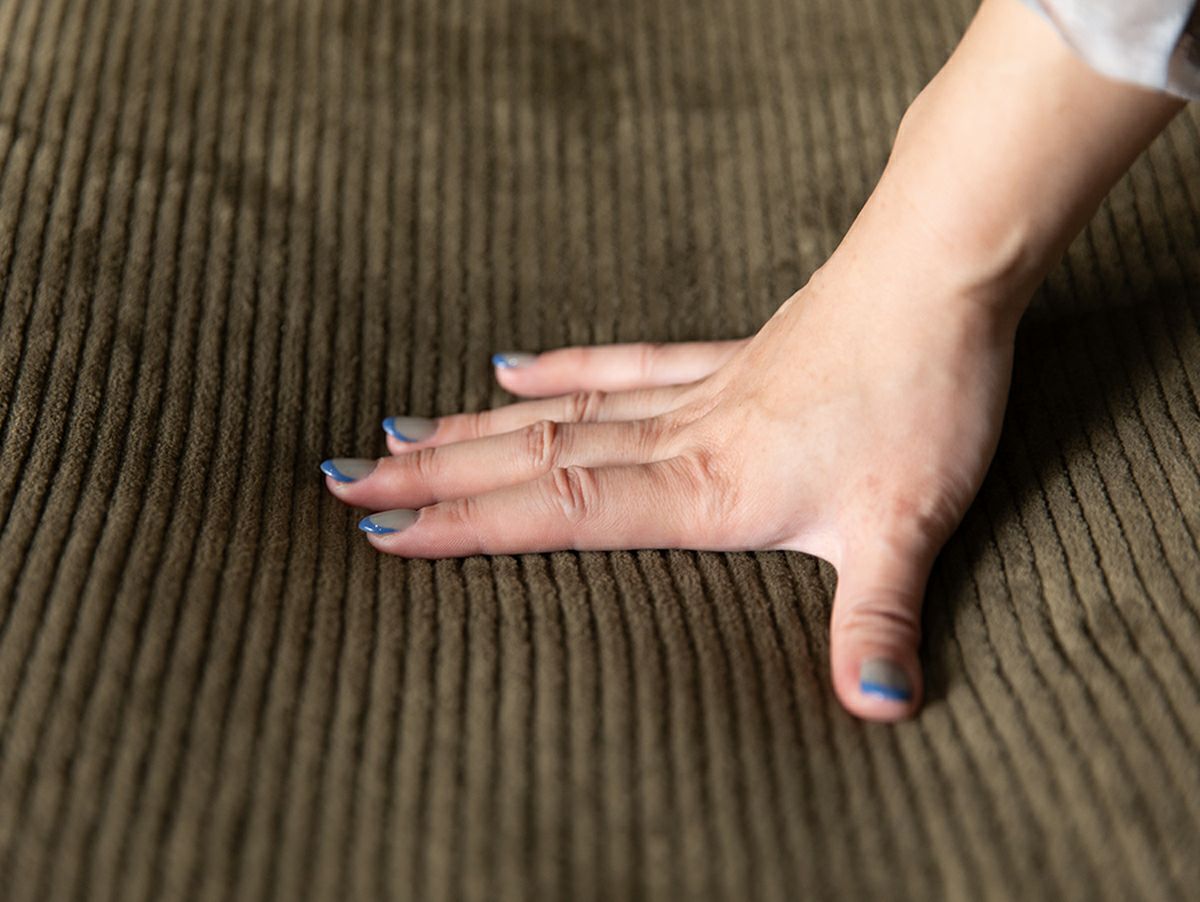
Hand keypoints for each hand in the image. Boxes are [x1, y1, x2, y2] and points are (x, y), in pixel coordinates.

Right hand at [321, 255, 1017, 720]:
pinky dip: (562, 368)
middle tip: (346, 482)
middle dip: (435, 478)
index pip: (561, 511)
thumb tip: (875, 711)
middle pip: (533, 460)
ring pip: (560, 414)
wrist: (940, 277)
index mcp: (708, 488)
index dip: (468, 524)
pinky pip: (624, 366)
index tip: (385, 533)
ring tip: (398, 432)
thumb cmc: (925, 397)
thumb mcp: (908, 522)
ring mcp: (698, 394)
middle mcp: (682, 439)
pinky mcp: (724, 361)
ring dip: (475, 429)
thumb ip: (876, 619)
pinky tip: (512, 364)